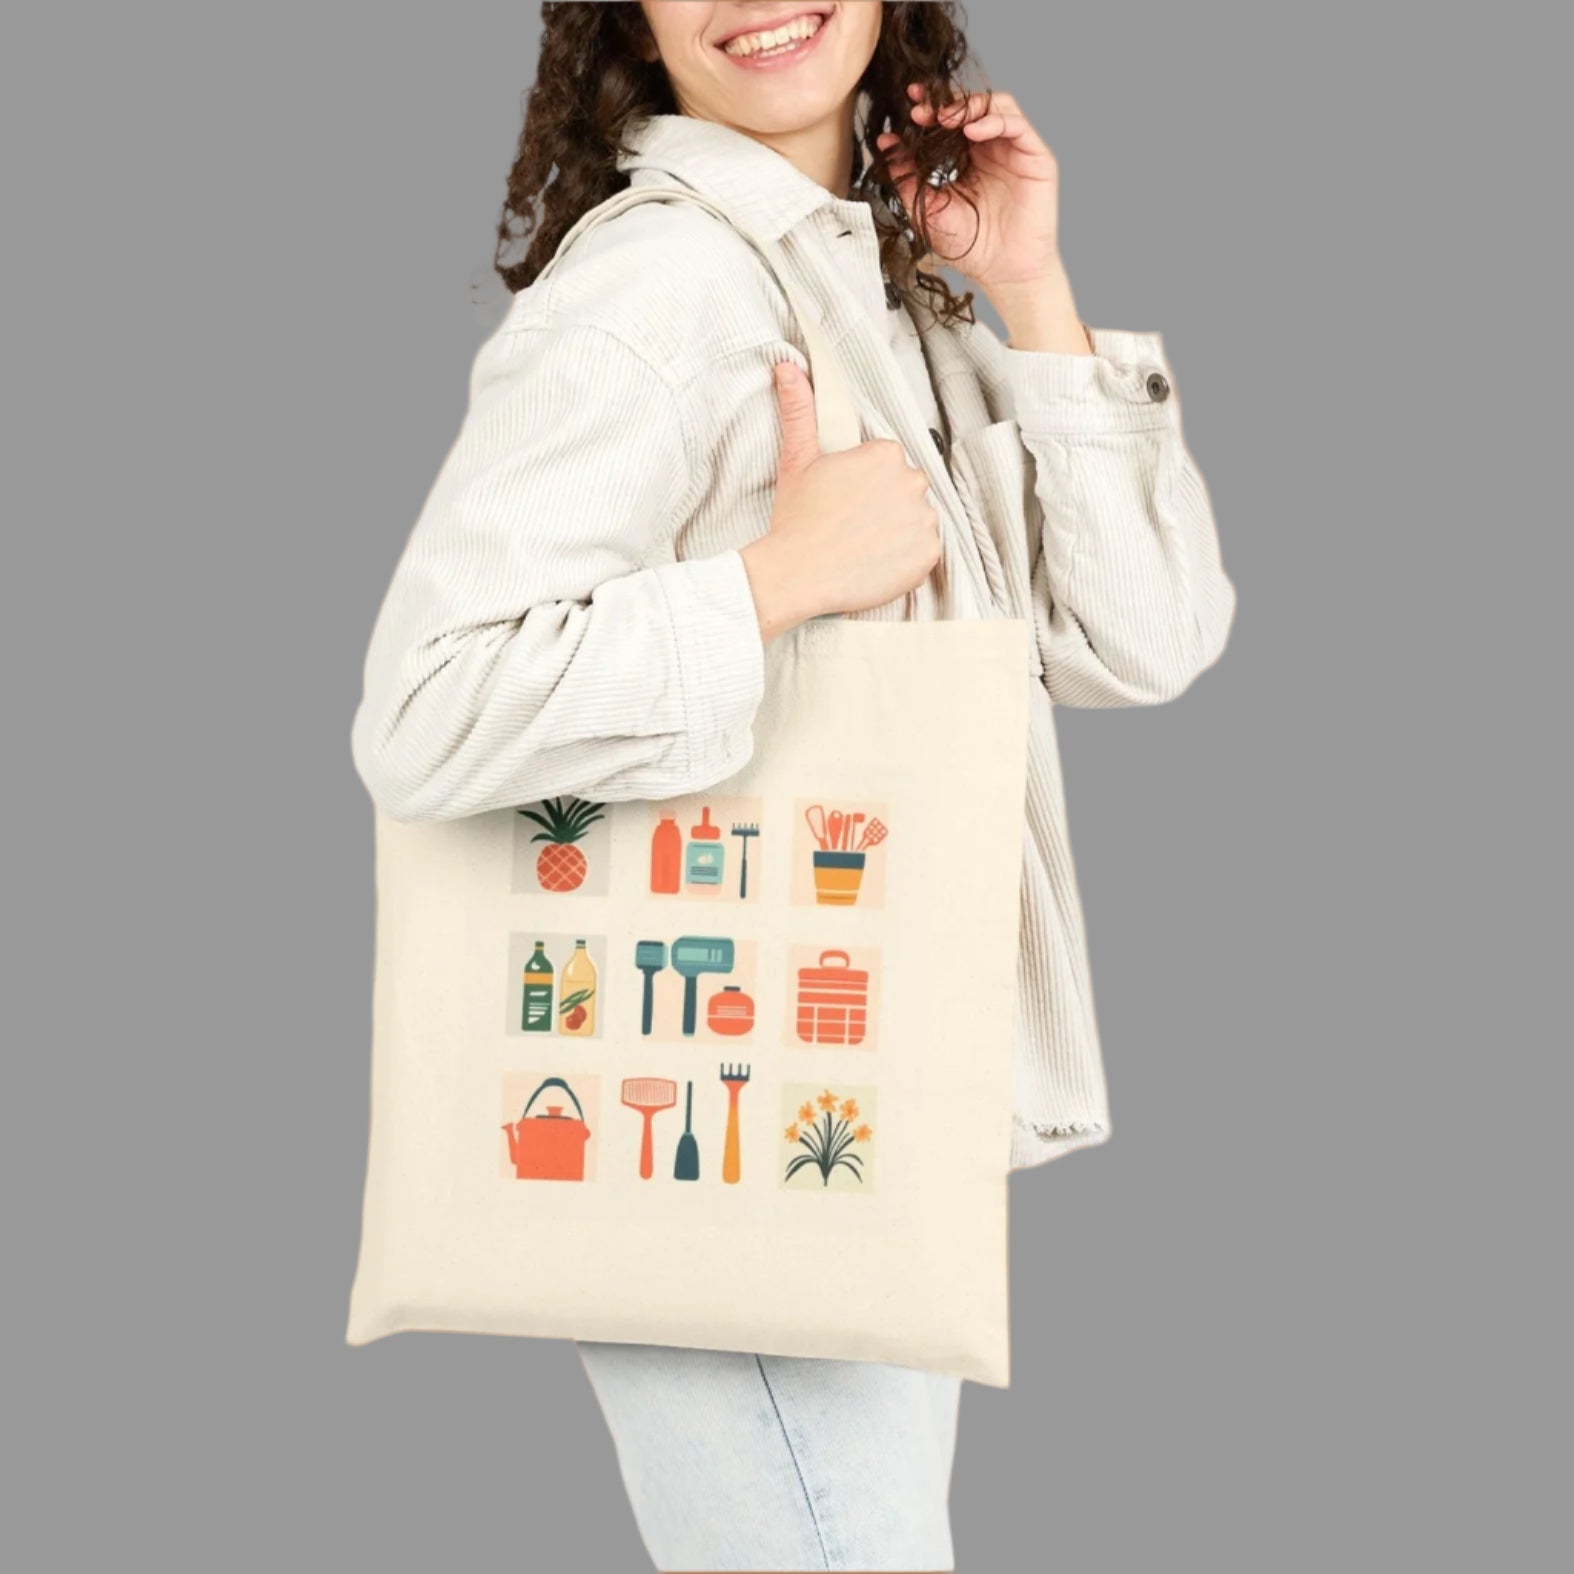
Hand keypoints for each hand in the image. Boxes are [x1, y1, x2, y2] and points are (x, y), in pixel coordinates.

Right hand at [740, 362, 940, 640]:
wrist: (798, 574)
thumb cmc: (797, 519)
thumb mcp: (797, 459)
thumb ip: (799, 410)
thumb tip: (787, 368)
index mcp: (885, 454)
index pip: (886, 464)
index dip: (864, 484)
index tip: (845, 500)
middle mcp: (912, 481)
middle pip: (906, 490)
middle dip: (885, 504)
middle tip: (852, 525)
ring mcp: (923, 519)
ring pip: (917, 520)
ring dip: (898, 531)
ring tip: (863, 545)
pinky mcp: (928, 555)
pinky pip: (925, 552)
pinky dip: (907, 559)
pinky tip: (876, 561)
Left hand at [877, 85, 1090, 354]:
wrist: (1003, 273)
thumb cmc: (970, 247)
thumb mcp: (928, 209)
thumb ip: (907, 178)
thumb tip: (885, 145)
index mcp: (968, 157)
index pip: (950, 121)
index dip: (930, 109)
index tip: (907, 107)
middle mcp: (992, 148)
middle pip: (971, 107)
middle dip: (944, 102)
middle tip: (920, 109)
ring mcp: (1014, 150)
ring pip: (995, 106)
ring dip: (968, 106)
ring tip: (944, 118)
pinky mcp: (1035, 157)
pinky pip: (1016, 125)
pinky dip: (993, 120)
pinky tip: (971, 131)